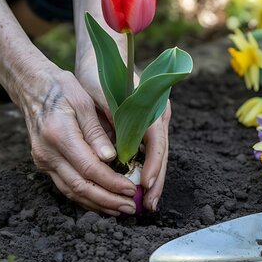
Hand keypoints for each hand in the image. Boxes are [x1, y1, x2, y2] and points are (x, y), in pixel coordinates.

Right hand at [21, 66, 137, 215]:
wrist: (32, 87)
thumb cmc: (62, 89)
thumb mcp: (83, 102)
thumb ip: (96, 132)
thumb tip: (112, 159)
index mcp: (59, 135)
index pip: (89, 168)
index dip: (112, 183)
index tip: (131, 190)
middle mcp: (47, 153)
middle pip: (80, 187)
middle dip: (108, 200)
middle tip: (130, 208)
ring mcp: (43, 160)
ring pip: (71, 192)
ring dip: (97, 204)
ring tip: (120, 209)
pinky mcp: (43, 164)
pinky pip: (65, 186)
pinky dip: (85, 197)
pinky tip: (102, 201)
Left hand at [76, 60, 170, 211]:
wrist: (104, 56)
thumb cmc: (100, 74)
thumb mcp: (101, 95)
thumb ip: (110, 120)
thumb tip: (113, 153)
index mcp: (151, 107)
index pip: (156, 142)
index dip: (153, 165)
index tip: (147, 185)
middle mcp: (158, 115)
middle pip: (161, 153)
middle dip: (156, 181)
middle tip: (149, 206)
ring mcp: (155, 121)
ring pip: (157, 155)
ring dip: (153, 179)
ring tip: (147, 203)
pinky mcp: (147, 126)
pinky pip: (149, 151)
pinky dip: (146, 169)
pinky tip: (140, 187)